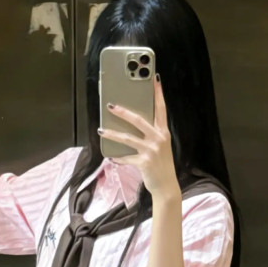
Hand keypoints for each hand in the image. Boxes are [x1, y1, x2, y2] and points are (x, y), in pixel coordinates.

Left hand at [98, 74, 179, 199]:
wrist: (166, 186)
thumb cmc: (161, 165)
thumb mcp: (160, 146)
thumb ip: (151, 134)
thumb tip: (133, 123)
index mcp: (163, 132)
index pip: (161, 108)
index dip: (158, 94)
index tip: (154, 79)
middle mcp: (159, 139)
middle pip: (139, 120)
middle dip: (123, 111)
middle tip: (110, 105)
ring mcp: (151, 151)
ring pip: (128, 138)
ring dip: (112, 133)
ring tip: (101, 130)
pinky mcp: (144, 162)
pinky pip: (126, 157)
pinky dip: (117, 157)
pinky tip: (110, 156)